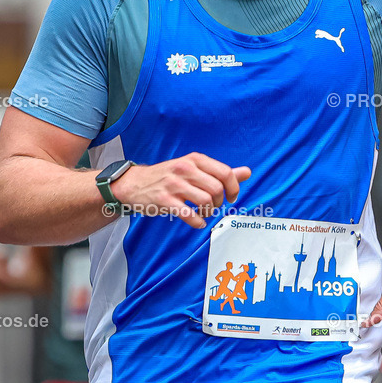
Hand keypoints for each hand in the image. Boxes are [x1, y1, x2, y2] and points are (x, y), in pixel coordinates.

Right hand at [111, 152, 251, 228]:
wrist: (134, 183)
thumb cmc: (168, 177)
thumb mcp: (194, 169)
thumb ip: (220, 172)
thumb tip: (247, 172)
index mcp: (195, 160)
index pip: (225, 173)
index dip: (233, 188)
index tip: (230, 198)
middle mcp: (185, 168)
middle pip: (217, 188)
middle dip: (219, 202)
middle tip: (213, 206)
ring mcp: (174, 184)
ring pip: (205, 201)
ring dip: (209, 212)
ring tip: (203, 213)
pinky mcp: (164, 200)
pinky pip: (189, 214)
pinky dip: (197, 222)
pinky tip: (196, 222)